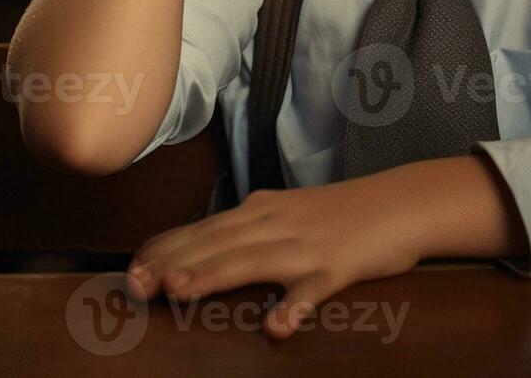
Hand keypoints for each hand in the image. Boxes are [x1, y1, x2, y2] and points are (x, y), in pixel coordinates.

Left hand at [125, 180, 420, 339]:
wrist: (400, 202)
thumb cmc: (340, 213)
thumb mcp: (287, 214)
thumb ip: (248, 231)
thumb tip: (204, 249)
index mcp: (260, 211)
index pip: (201, 229)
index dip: (164, 248)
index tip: (131, 267)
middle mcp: (275, 223)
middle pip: (215, 243)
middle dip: (171, 263)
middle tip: (133, 284)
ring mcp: (306, 245)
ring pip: (251, 260)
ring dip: (212, 275)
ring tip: (178, 292)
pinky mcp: (338, 268)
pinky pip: (312, 290)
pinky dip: (293, 306)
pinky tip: (275, 327)